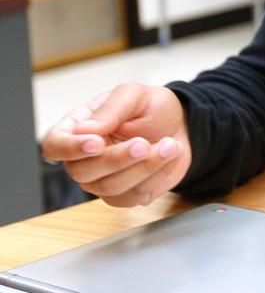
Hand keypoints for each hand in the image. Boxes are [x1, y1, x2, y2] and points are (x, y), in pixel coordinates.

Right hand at [39, 83, 192, 207]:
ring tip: (169, 145)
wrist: (182, 125)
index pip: (55, 145)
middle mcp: (84, 158)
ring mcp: (102, 180)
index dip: (70, 148)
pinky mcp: (125, 195)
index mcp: (78, 128)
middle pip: (82, 172)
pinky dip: (156, 177)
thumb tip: (84, 130)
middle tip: (144, 143)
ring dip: (144, 167)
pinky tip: (169, 157)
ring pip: (110, 187)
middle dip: (118, 158)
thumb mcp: (135, 95)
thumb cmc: (153, 107)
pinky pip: (133, 197)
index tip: (97, 143)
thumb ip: (112, 109)